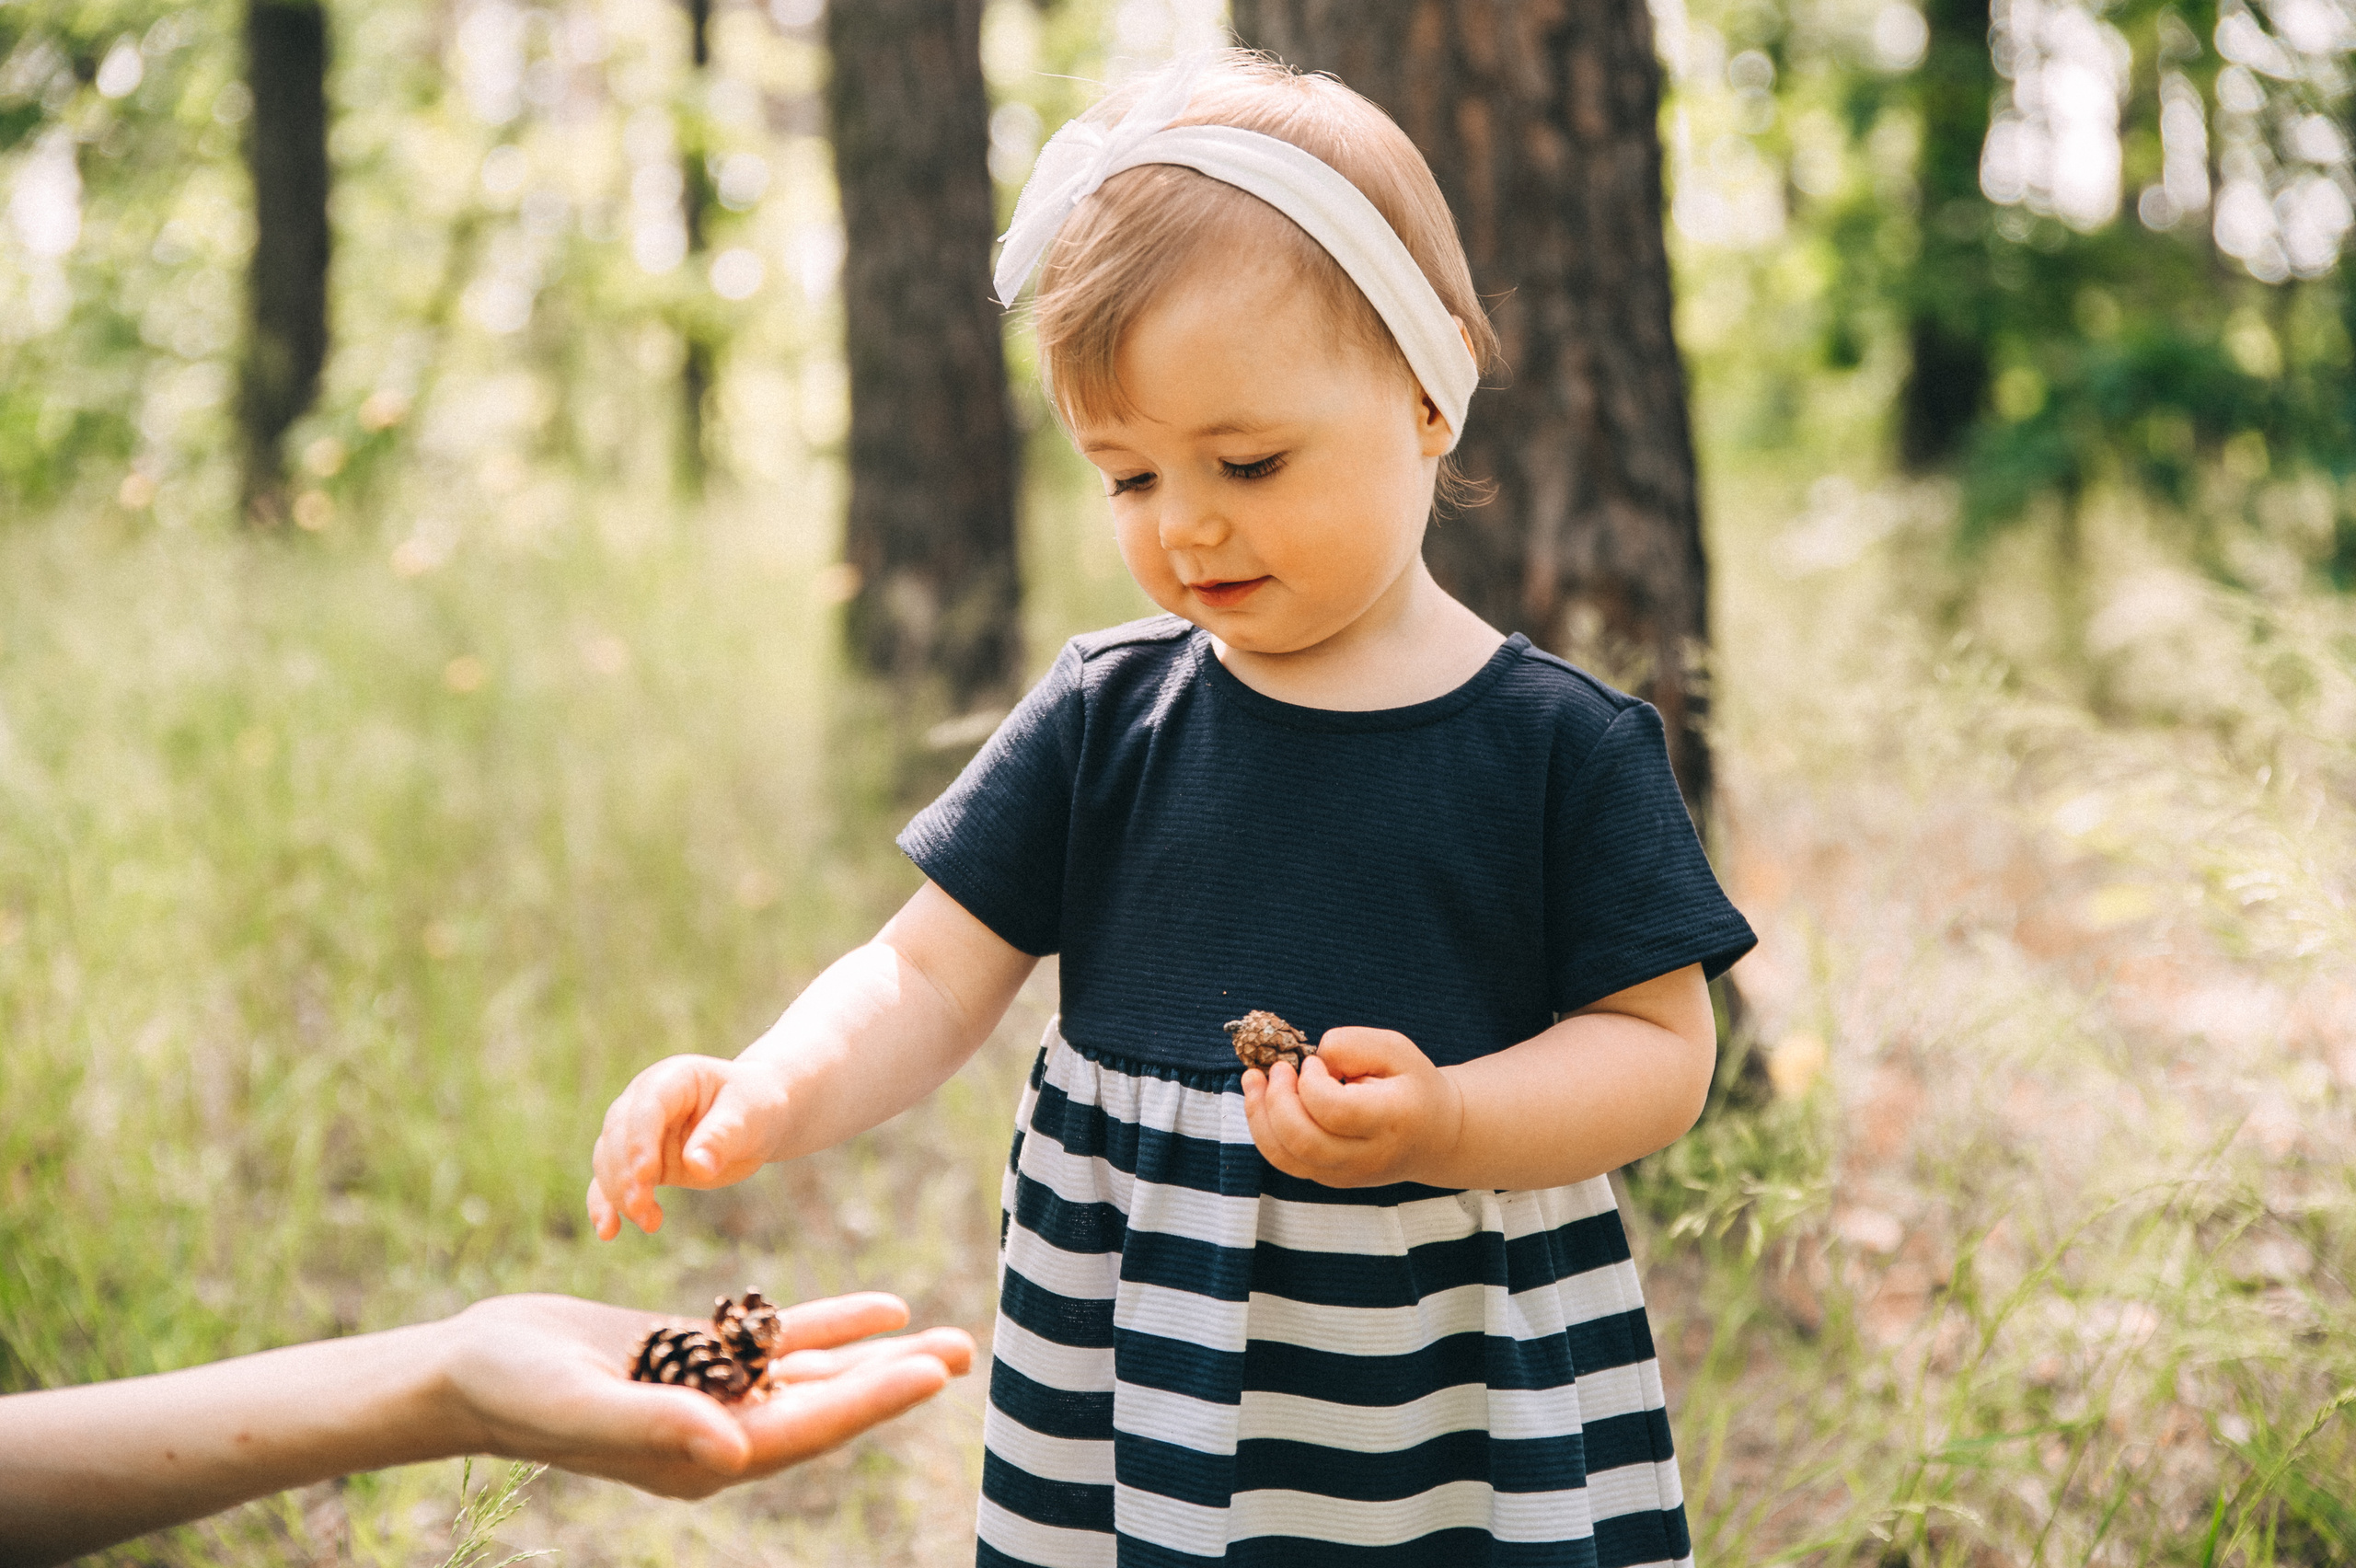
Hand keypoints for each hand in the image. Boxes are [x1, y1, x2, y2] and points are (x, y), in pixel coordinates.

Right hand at [436, 1292, 973, 1498]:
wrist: (472, 1366)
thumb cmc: (517, 1391)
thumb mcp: (584, 1405)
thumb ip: (657, 1426)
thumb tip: (735, 1451)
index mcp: (703, 1458)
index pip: (806, 1428)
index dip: (869, 1400)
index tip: (928, 1376)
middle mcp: (718, 1433)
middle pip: (825, 1405)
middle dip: (894, 1381)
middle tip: (963, 1352)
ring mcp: (710, 1395)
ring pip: (813, 1374)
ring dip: (875, 1356)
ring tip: (941, 1337)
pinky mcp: (697, 1357)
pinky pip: (778, 1342)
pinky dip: (830, 1326)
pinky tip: (881, 1309)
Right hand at [587, 1054, 791, 1238]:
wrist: (758, 1118)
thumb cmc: (754, 1107)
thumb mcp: (748, 1115)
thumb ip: (722, 1136)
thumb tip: (697, 1166)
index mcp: (672, 1079)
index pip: (647, 1107)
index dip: (641, 1140)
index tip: (646, 1174)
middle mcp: (644, 1102)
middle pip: (619, 1135)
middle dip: (625, 1173)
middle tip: (639, 1206)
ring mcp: (637, 1133)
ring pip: (609, 1161)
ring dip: (619, 1194)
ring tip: (647, 1222)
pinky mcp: (639, 1164)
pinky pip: (610, 1182)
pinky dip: (605, 1205)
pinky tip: (608, 1231)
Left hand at [1240, 1027, 1463, 1187]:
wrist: (1435, 1136)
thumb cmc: (1412, 1084)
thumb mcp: (1396, 1049)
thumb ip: (1352, 1045)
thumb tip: (1311, 1062)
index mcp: (1391, 1119)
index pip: (1334, 1111)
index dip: (1311, 1082)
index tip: (1314, 1062)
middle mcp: (1368, 1156)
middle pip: (1303, 1140)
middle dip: (1276, 1099)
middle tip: (1279, 1069)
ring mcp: (1346, 1174)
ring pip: (1286, 1157)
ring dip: (1259, 1115)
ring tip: (1254, 1079)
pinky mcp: (1329, 1179)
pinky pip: (1284, 1161)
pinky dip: (1264, 1129)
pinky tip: (1263, 1100)